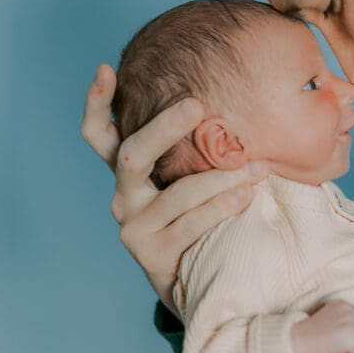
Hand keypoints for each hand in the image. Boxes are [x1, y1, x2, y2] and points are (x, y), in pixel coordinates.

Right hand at [81, 64, 267, 309]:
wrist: (196, 284)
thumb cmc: (200, 217)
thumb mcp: (190, 180)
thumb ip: (197, 149)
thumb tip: (237, 99)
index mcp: (128, 173)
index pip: (99, 134)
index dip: (96, 102)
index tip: (105, 68)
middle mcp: (123, 196)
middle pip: (132, 155)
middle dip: (164, 127)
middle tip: (196, 104)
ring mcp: (133, 226)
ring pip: (177, 192)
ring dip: (222, 177)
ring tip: (257, 166)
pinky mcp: (151, 254)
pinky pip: (191, 223)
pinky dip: (222, 207)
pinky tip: (246, 196)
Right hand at [291, 300, 353, 352]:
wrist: (294, 343)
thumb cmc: (309, 339)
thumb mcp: (330, 324)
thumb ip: (346, 324)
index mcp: (343, 304)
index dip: (350, 338)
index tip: (331, 340)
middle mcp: (349, 308)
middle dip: (353, 345)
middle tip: (332, 347)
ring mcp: (350, 321)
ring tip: (330, 350)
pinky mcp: (350, 335)